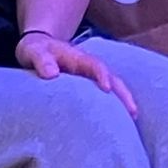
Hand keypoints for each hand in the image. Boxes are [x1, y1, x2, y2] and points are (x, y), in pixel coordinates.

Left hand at [15, 32, 138, 115]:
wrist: (38, 47)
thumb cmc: (36, 50)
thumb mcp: (33, 52)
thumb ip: (41, 60)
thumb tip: (52, 74)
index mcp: (78, 58)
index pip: (95, 65)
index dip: (102, 76)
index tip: (107, 89)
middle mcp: (89, 66)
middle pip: (112, 77)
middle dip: (123, 93)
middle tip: (133, 111)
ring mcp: (90, 76)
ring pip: (113, 86)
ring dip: (123, 100)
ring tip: (134, 118)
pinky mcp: (89, 85)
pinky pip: (106, 94)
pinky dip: (115, 104)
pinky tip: (121, 120)